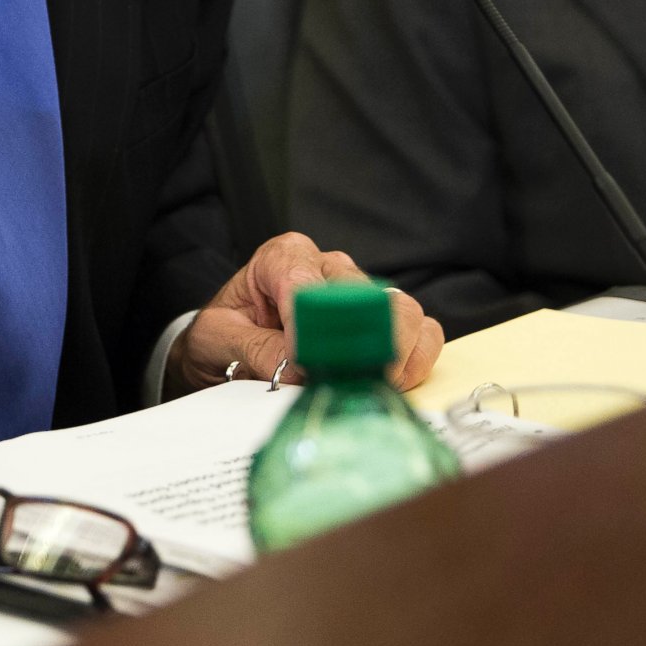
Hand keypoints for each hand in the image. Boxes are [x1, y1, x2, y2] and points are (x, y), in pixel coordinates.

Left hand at [166, 233, 444, 395]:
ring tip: (367, 387)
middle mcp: (329, 267)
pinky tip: (390, 382)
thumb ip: (257, 350)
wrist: (230, 344)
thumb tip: (300, 368)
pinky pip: (424, 332)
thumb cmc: (226, 333)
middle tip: (345, 384)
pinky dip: (416, 361)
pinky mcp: (388, 319)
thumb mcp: (220, 340)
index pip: (306, 284)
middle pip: (364, 296)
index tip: (303, 365)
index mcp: (283, 258)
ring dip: (394, 356)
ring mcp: (365, 291)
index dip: (309, 328)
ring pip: (402, 311)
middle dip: (360, 346)